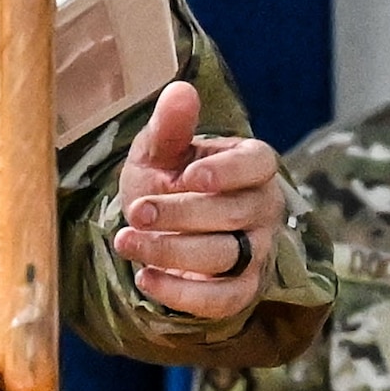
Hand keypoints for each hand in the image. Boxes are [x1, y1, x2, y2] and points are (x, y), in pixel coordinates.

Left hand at [111, 80, 284, 319]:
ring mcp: (257, 251)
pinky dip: (184, 295)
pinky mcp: (242, 288)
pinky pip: (224, 300)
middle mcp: (263, 208)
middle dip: (180, 215)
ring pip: (226, 257)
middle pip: (233, 214)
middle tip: (136, 212)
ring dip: (172, 253)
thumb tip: (180, 90)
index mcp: (251, 165)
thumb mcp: (159, 151)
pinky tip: (146, 279)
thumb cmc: (167, 178)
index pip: (257, 165)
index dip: (227, 171)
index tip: (190, 176)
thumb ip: (170, 126)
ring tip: (126, 242)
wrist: (162, 225)